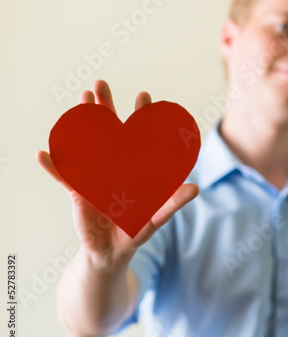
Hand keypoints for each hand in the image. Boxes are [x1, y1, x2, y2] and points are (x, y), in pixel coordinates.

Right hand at [37, 80, 198, 266]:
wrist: (113, 251)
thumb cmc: (136, 229)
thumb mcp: (156, 216)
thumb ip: (173, 203)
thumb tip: (195, 188)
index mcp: (133, 167)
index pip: (137, 137)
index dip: (141, 117)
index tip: (144, 96)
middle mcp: (113, 166)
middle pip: (108, 132)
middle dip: (105, 108)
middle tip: (100, 85)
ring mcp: (94, 176)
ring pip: (85, 145)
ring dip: (81, 124)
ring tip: (80, 103)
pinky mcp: (77, 193)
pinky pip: (64, 177)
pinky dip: (54, 168)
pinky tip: (43, 154)